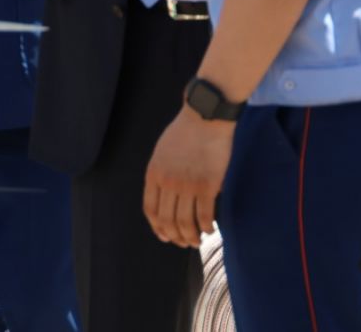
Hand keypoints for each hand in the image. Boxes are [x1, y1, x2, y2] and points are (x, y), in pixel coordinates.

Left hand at [143, 105, 233, 247]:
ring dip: (191, 237)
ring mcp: (187, 185)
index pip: (150, 209)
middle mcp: (168, 182)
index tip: (164, 236)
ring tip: (197, 241)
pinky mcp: (208, 185)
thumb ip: (161, 174)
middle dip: (174, 237)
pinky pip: (204, 216)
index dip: (157, 227)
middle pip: (167, 220)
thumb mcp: (162, 152)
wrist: (205, 117)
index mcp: (154, 174)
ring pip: (185, 223)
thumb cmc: (185, 133)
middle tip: (184, 243)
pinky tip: (210, 230)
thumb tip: (166, 196)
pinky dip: (206, 228)